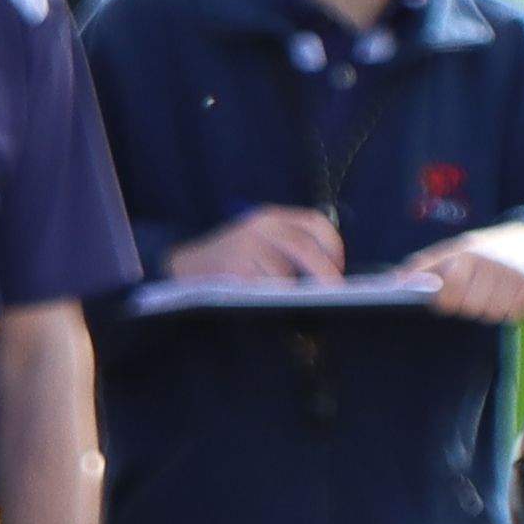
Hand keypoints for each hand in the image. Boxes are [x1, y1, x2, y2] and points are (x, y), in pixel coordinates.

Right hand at [173, 205, 348, 288]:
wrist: (184, 267)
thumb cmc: (231, 261)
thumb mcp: (260, 243)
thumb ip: (289, 250)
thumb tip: (328, 276)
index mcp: (271, 218)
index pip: (314, 222)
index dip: (333, 245)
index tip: (339, 268)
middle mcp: (259, 226)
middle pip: (304, 246)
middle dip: (325, 272)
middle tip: (335, 293)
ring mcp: (245, 246)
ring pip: (284, 272)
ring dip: (295, 292)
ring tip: (300, 305)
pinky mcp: (234, 267)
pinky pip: (264, 286)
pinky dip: (275, 298)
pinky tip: (275, 306)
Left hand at [414, 222, 523, 326]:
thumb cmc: (487, 249)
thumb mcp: (456, 248)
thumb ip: (426, 264)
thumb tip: (396, 279)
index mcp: (467, 254)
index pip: (448, 294)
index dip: (446, 302)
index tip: (449, 300)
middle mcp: (489, 262)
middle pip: (470, 308)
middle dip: (471, 305)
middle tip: (477, 292)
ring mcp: (512, 274)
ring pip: (491, 313)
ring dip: (491, 308)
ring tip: (495, 292)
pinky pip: (513, 314)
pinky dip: (511, 310)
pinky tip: (511, 295)